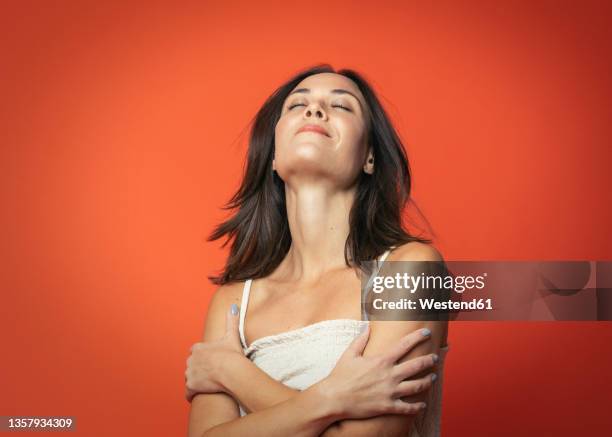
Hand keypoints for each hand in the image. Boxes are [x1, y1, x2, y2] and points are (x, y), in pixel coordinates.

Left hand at [185, 304, 243, 401]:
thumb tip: (233, 306)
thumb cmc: (232, 354)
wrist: (232, 371)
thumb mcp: (232, 336)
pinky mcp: (191, 386)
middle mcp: (191, 360)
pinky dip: (191, 394)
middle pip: (192, 365)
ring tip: (207, 384)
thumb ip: (231, 321)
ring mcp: (189, 373)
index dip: (203, 357)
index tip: (210, 361)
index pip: (195, 352)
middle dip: (198, 369)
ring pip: (190, 378)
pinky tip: (198, 394)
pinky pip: (188, 392)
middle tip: (210, 374)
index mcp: (198, 348)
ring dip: (195, 381)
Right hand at [317, 326, 437, 418]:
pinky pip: (408, 408)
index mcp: (382, 360)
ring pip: (417, 386)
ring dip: (428, 381)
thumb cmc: (340, 376)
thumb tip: (367, 327)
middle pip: (417, 365)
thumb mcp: (349, 354)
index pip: (405, 345)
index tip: (426, 333)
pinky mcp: (388, 406)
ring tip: (433, 377)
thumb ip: (361, 339)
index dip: (418, 337)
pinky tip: (422, 404)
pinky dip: (417, 407)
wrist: (334, 398)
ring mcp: (390, 392)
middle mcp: (390, 375)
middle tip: (435, 357)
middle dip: (429, 360)